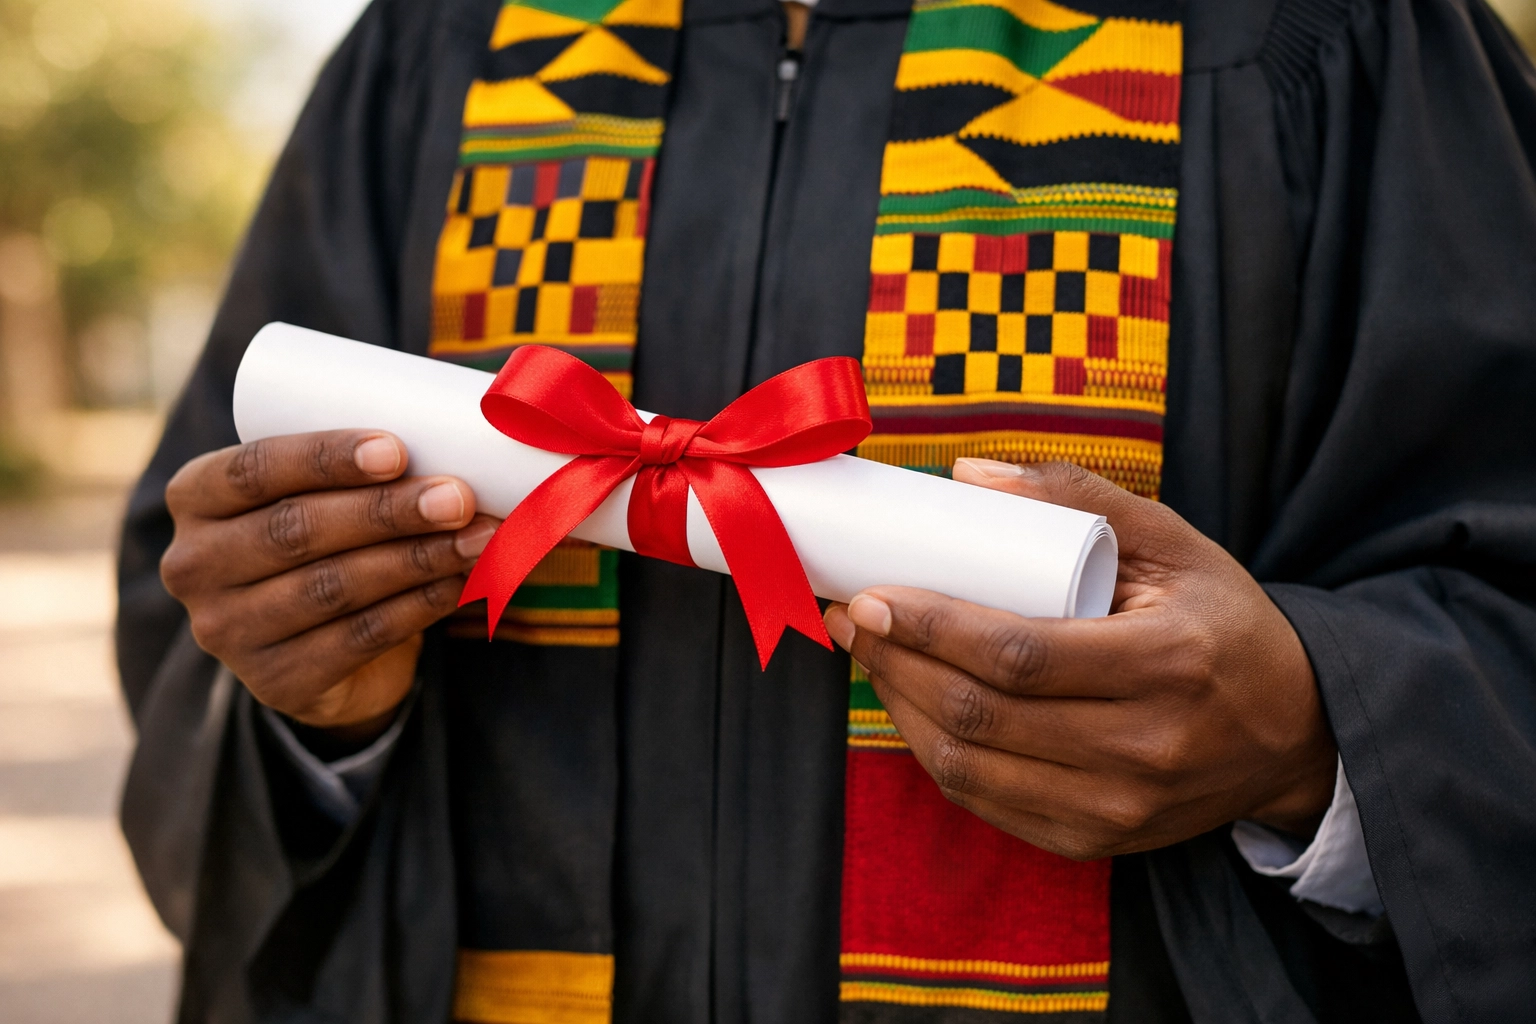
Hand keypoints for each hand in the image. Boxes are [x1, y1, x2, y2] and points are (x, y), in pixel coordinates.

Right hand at [161, 430, 495, 740]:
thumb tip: (467, 439)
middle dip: (387, 511)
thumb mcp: (319, 494)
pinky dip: (420, 606)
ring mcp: (228, 630)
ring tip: (479, 537)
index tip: (396, 450)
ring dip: (417, 559)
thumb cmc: (328, 539)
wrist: (319, 647)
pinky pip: (359, 637)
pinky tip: (460, 583)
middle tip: (458, 497)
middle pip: (298, 530)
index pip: (255, 469)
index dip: (325, 458)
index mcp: (195, 497)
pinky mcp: (276, 681)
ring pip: (335, 586)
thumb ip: (359, 468)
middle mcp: (195, 565)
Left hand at [823, 459, 1336, 860]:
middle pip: (981, 716)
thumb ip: (1076, 497)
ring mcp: (1118, 809)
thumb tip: (966, 475)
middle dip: (896, 662)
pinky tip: (910, 708)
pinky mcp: (1096, 841)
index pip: (1018, 656)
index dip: (930, 627)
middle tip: (853, 617)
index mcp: (1167, 666)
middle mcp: (1144, 751)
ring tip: (871, 657)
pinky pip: (987, 804)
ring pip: (970, 769)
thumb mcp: (1173, 543)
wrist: (1292, 732)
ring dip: (900, 710)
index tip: (871, 594)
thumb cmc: (1222, 623)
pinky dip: (933, 754)